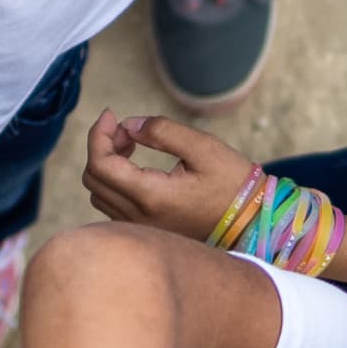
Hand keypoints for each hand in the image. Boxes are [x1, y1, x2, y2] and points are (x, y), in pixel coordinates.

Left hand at [79, 111, 257, 241]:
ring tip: (132, 145)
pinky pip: (112, 207)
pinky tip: (136, 167)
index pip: (100, 165)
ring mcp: (142, 230)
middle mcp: (140, 218)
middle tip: (127, 129)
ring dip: (106, 164)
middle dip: (102, 146)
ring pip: (99, 195)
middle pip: (93, 179)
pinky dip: (114, 182)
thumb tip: (128, 125)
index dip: (98, 134)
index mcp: (151, 197)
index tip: (111, 115)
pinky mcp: (148, 233)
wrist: (253, 223)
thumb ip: (162, 132)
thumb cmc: (233, 184)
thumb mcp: (203, 148)